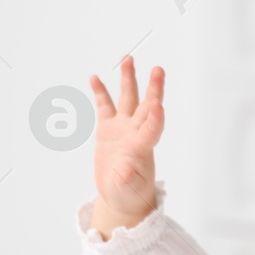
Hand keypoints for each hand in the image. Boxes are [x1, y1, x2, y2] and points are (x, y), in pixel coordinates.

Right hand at [88, 56, 164, 236]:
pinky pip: (104, 107)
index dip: (156, 118)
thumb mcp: (127, 191)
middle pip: (146, 106)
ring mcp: (122, 129)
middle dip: (153, 88)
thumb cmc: (129, 195)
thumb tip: (126, 171)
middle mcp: (135, 133)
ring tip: (128, 59)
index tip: (159, 104)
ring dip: (128, 79)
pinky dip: (100, 92)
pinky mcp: (108, 130)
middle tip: (158, 69)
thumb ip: (127, 179)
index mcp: (142, 148)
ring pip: (127, 99)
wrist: (120, 196)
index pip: (152, 129)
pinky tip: (94, 78)